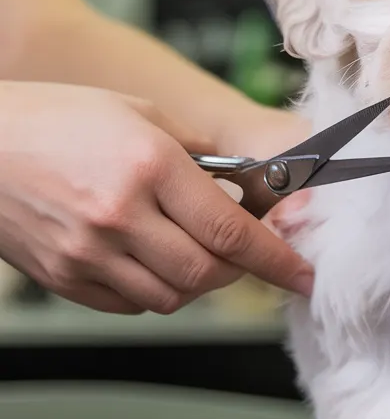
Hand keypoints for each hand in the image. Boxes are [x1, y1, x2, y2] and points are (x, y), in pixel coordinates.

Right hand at [0, 82, 313, 313]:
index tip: (303, 276)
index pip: (231, 231)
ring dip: (196, 281)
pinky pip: (130, 304)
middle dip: (237, 269)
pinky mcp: (63, 278)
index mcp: (149, 166)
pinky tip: (148, 258)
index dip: (276, 259)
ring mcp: (87, 252)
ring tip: (188, 247)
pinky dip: (154, 290)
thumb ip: (197, 153)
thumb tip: (242, 187)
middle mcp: (120, 215)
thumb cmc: (56, 117)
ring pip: (172, 297)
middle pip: (208, 274)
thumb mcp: (138, 114)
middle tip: (240, 251)